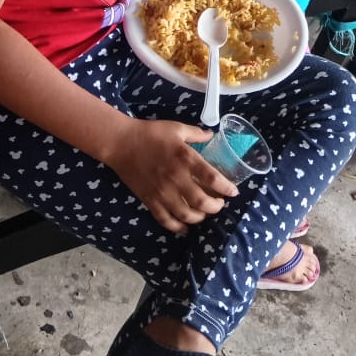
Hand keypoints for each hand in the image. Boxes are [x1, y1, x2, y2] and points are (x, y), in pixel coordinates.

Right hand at [103, 117, 236, 233]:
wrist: (122, 143)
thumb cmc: (151, 133)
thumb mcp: (177, 128)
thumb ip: (197, 133)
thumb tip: (212, 135)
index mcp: (185, 158)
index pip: (212, 178)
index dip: (226, 188)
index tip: (233, 192)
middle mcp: (176, 178)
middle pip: (201, 202)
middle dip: (215, 207)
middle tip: (220, 204)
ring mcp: (162, 192)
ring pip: (186, 215)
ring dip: (199, 218)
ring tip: (204, 213)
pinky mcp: (150, 200)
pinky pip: (166, 220)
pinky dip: (177, 228)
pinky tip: (185, 228)